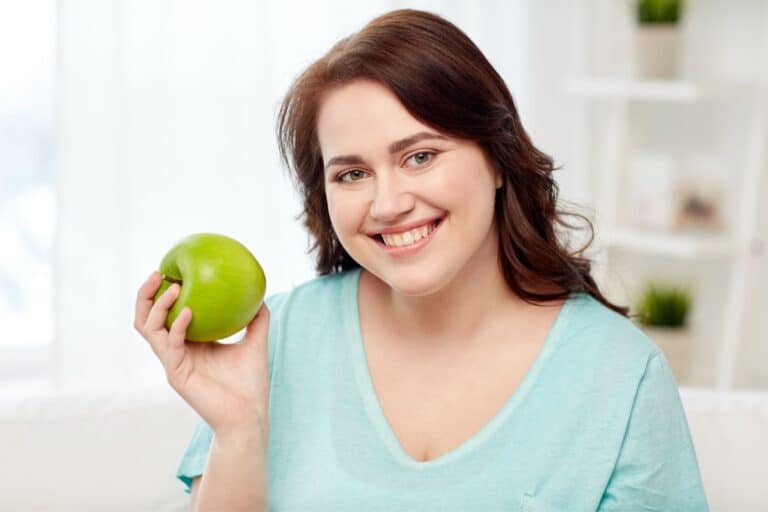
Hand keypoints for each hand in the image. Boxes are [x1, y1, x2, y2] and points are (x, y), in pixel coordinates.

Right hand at [133, 271, 270, 439]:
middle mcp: (176, 352)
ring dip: (158, 306)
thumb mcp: (256, 343)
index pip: (164, 315)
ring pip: (149, 330)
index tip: (172, 269)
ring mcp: (173, 363)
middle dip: (146, 295)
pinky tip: (189, 312)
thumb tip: (261, 294)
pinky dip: (177, 326)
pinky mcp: (176, 374)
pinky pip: (170, 345)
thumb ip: (256, 319)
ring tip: (174, 288)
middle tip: (158, 273)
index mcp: (189, 344)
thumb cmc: (250, 384)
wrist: (249, 414)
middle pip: (146, 319)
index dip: (161, 293)